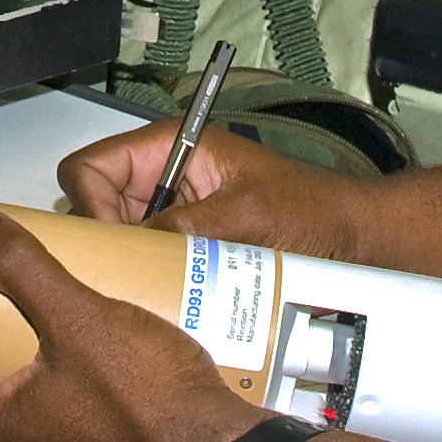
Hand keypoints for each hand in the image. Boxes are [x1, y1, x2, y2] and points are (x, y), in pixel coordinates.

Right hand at [58, 122, 377, 259]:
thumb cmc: (313, 210)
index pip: (90, 167)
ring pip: (115, 236)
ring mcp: (172, 212)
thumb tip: (128, 246)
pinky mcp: (183, 243)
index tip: (110, 241)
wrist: (351, 240)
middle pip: (94, 205)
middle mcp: (164, 177)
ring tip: (149, 286)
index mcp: (171, 147)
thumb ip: (184, 226)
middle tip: (126, 273)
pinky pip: (144, 258)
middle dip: (104, 239)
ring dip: (126, 261)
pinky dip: (146, 276)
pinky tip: (165, 294)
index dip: (89, 205)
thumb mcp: (245, 215)